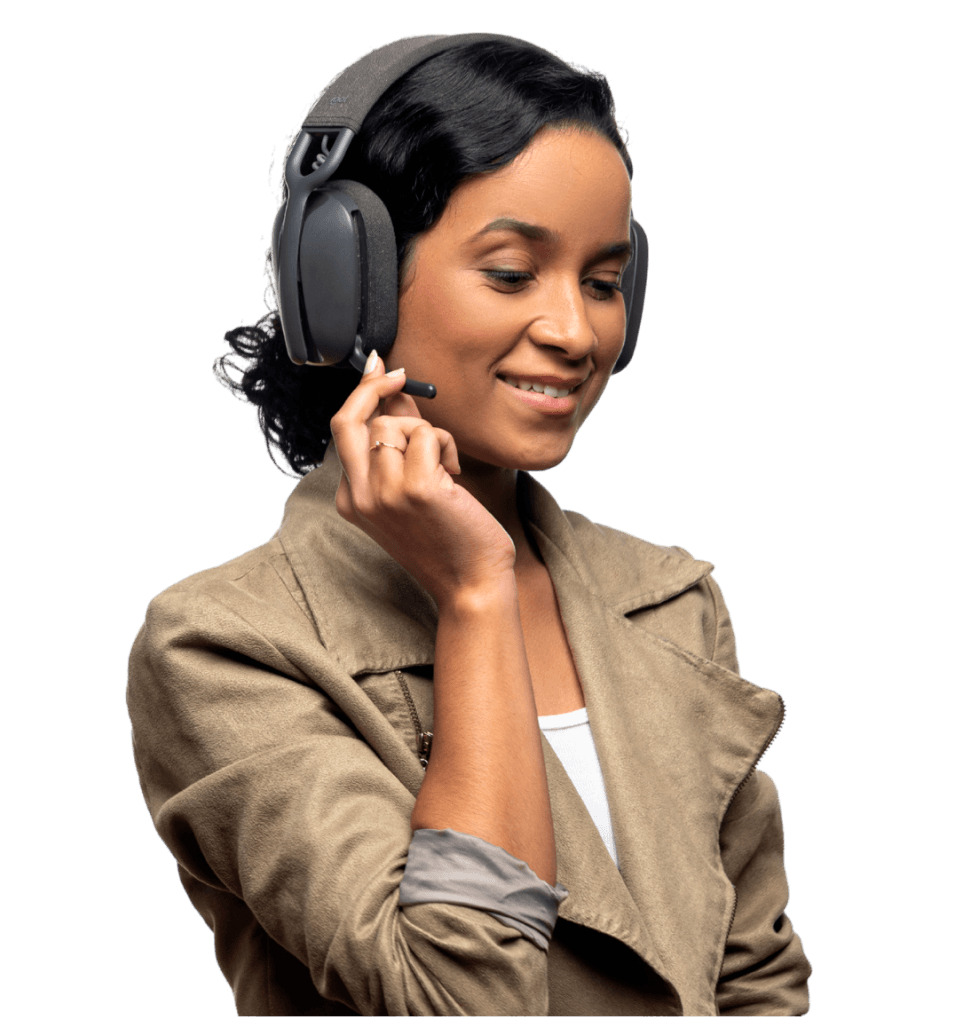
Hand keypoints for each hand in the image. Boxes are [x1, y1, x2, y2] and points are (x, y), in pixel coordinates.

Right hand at [330, 353, 516, 605]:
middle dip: (374, 386)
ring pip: (394, 425)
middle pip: (348, 420)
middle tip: (401, 376)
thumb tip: (394, 394)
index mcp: (351, 500)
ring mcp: (384, 493)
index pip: (343, 432)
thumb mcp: (411, 490)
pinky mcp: (416, 489)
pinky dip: (446, 444)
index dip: (362, 394)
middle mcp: (359, 497)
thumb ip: (398, 443)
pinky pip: (426, 435)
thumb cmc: (448, 540)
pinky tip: (455, 472)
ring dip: (428, 433)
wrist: (470, 585)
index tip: (379, 369)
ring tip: (446, 464)